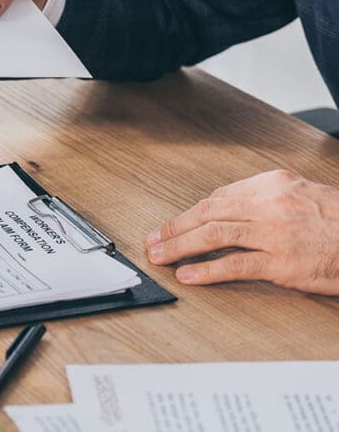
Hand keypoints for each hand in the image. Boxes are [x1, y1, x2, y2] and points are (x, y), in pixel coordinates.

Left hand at [145, 169, 338, 294]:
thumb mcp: (304, 196)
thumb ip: (268, 201)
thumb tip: (229, 213)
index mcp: (273, 184)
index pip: (218, 196)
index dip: (190, 213)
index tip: (172, 225)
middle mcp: (270, 203)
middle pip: (208, 212)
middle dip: (175, 227)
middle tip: (153, 240)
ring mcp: (276, 233)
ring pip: (213, 235)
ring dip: (180, 247)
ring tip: (159, 257)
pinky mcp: (284, 262)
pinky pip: (235, 265)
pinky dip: (206, 270)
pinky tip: (188, 275)